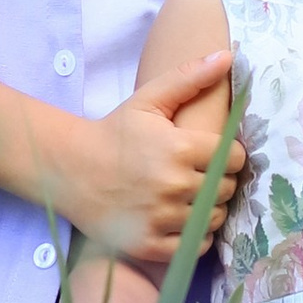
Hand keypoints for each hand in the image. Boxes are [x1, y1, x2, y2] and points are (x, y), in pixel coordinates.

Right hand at [70, 50, 241, 255]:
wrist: (69, 169)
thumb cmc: (114, 132)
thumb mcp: (149, 100)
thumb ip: (190, 77)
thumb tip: (229, 55)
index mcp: (178, 148)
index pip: (233, 158)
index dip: (228, 156)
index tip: (214, 156)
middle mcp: (172, 185)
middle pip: (226, 190)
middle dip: (219, 182)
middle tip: (200, 176)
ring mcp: (160, 218)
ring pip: (213, 218)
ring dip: (209, 209)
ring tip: (191, 197)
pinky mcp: (149, 245)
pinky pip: (195, 246)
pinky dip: (195, 236)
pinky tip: (182, 220)